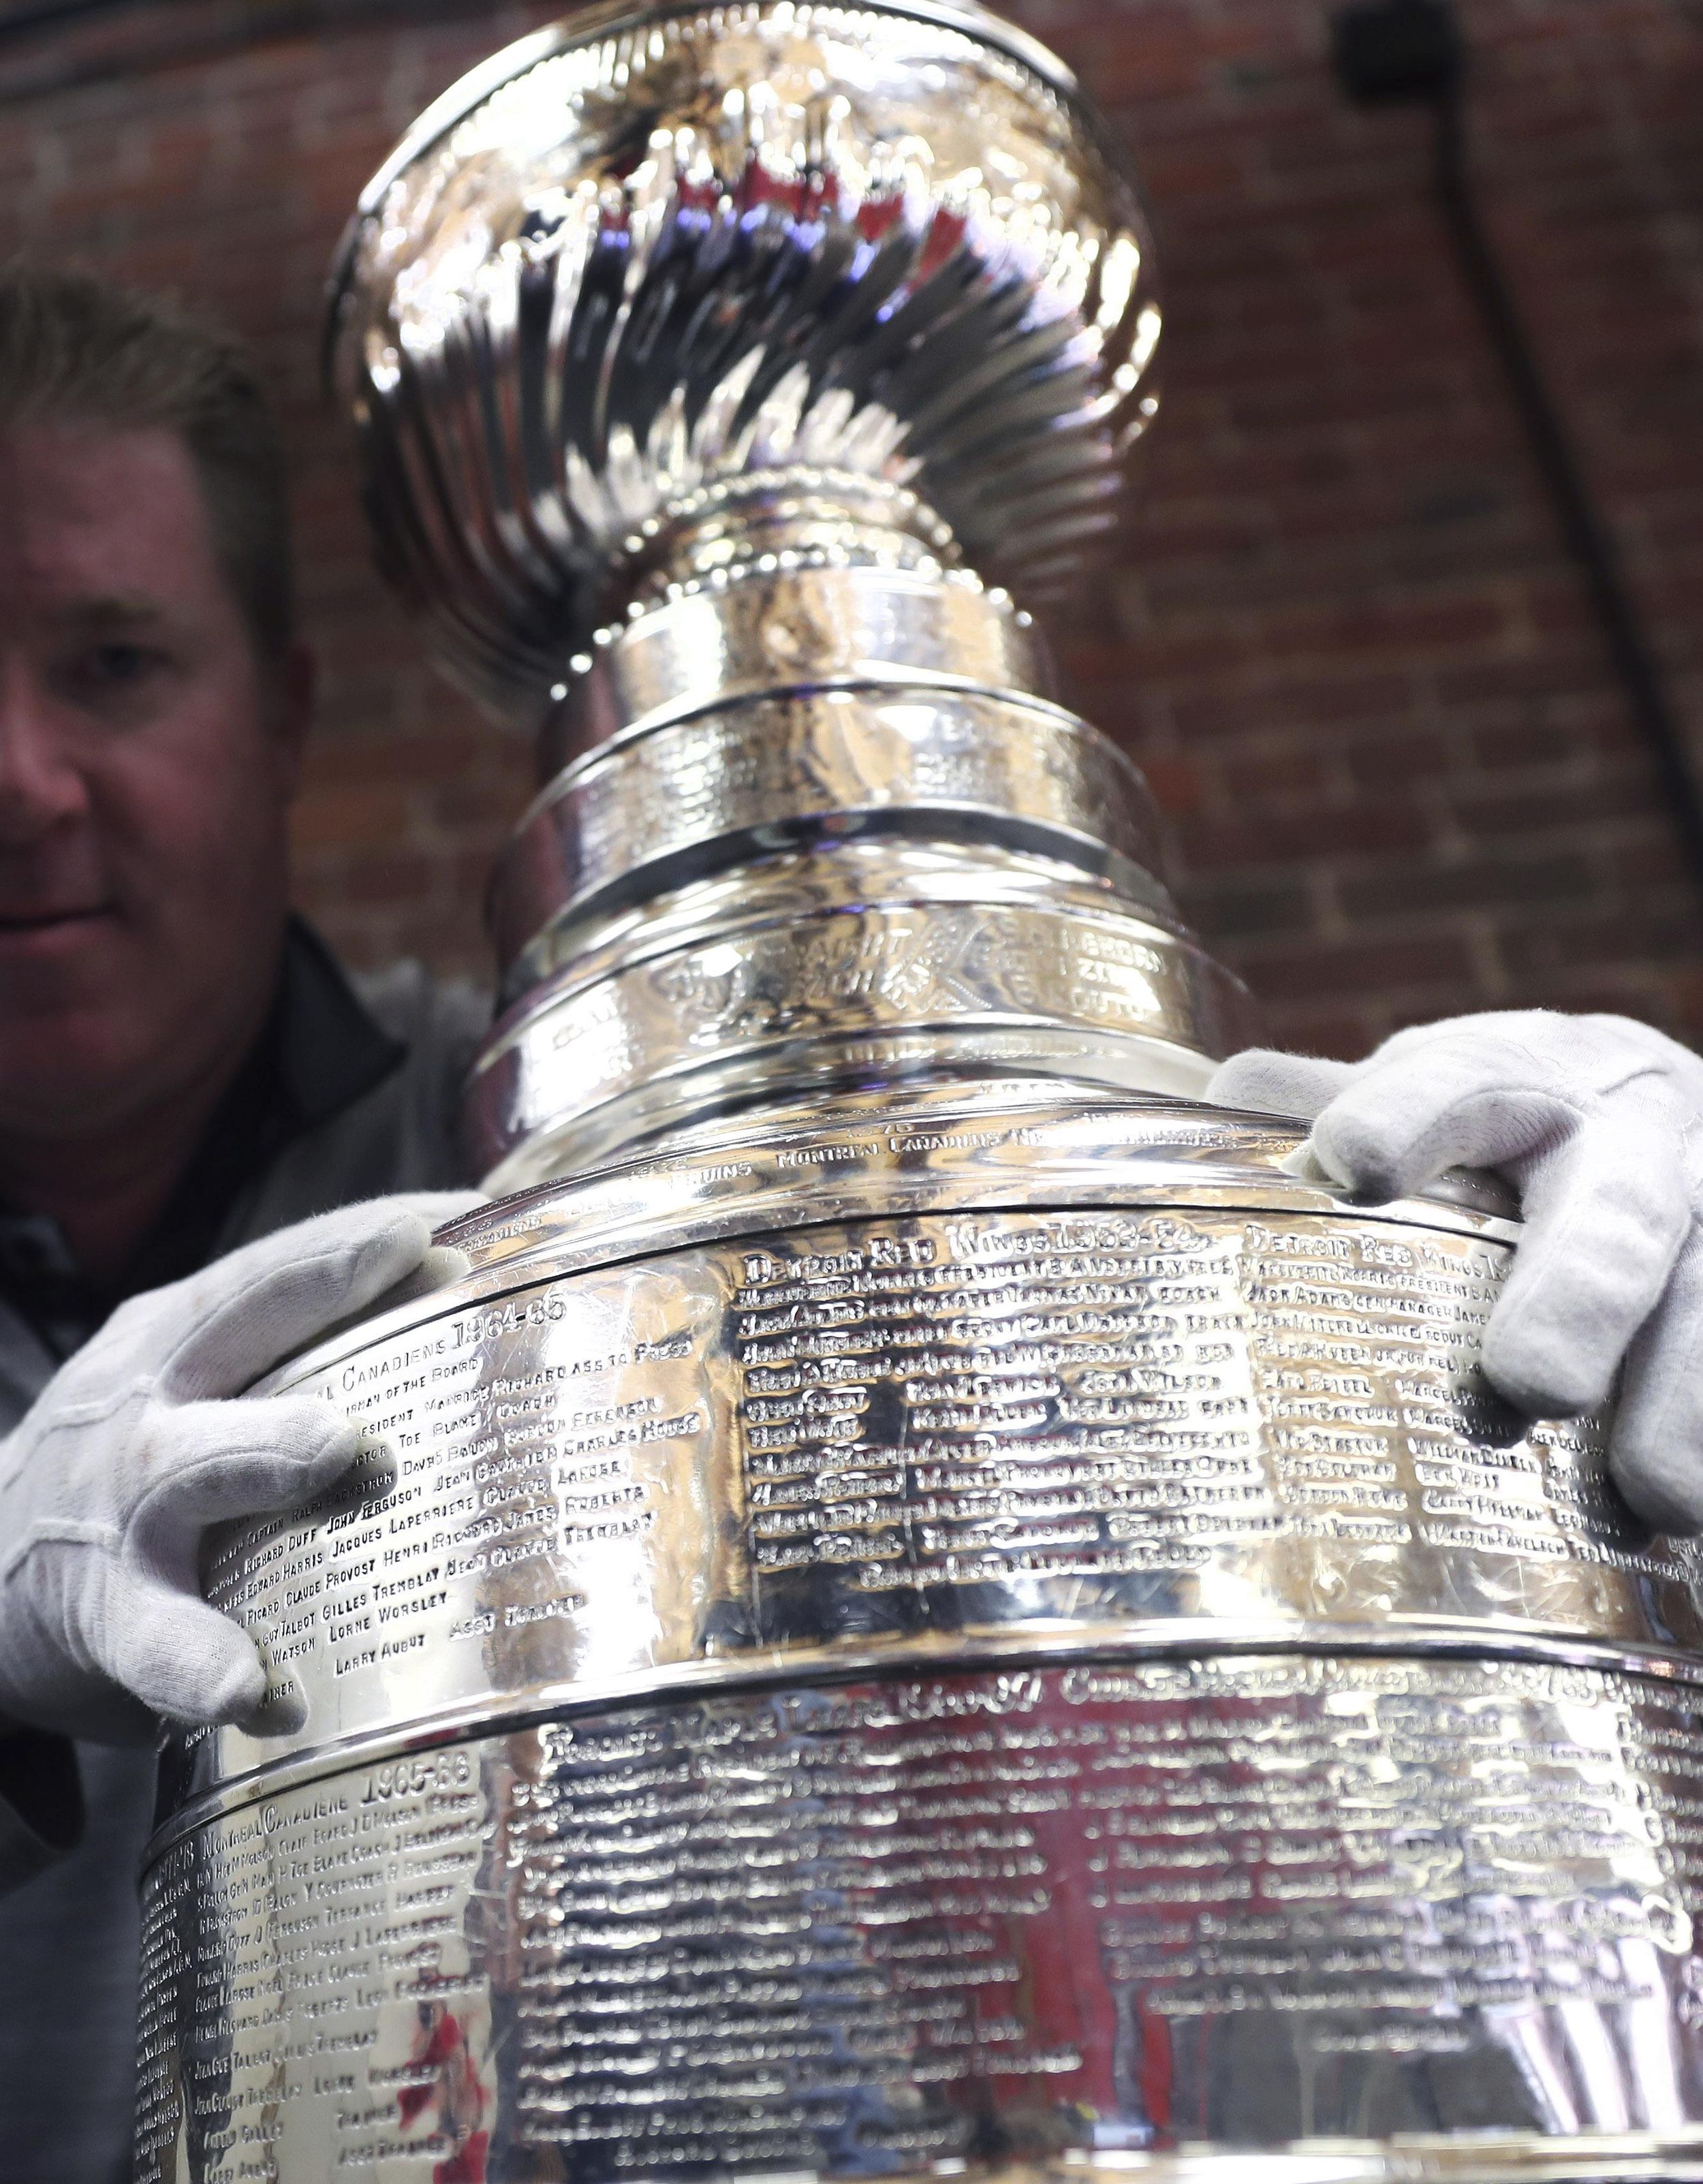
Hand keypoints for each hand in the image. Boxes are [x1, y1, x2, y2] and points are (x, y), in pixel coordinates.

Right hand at [0, 1192, 478, 1741]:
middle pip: (230, 1323)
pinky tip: (267, 1691)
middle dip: (322, 1290)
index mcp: (177, 1338)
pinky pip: (162, 1642)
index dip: (368, 1234)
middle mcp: (147, 1404)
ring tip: (342, 1450)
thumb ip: (300, 1356)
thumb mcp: (190, 1384)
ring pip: (189, 1471)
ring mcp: (121, 1510)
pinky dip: (214, 1665)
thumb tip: (474, 1317)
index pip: (278, 1265)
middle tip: (426, 1266)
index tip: (468, 1212)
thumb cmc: (136, 1466)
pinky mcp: (107, 1617)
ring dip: (268, 1453)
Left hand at [1210, 1012, 1702, 1532]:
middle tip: (1530, 1383)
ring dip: (1686, 1394)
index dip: (1408, 1117)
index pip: (1460, 1085)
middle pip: (1615, 1210)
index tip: (1349, 1164)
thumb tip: (1206, 1110)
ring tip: (1656, 1497)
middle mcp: (1631, 1138)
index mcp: (1518, 1081)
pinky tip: (1694, 1509)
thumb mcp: (1430, 1096)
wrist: (1670, 1111)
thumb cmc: (1510, 1125)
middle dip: (1579, 1294)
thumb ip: (1320, 1102)